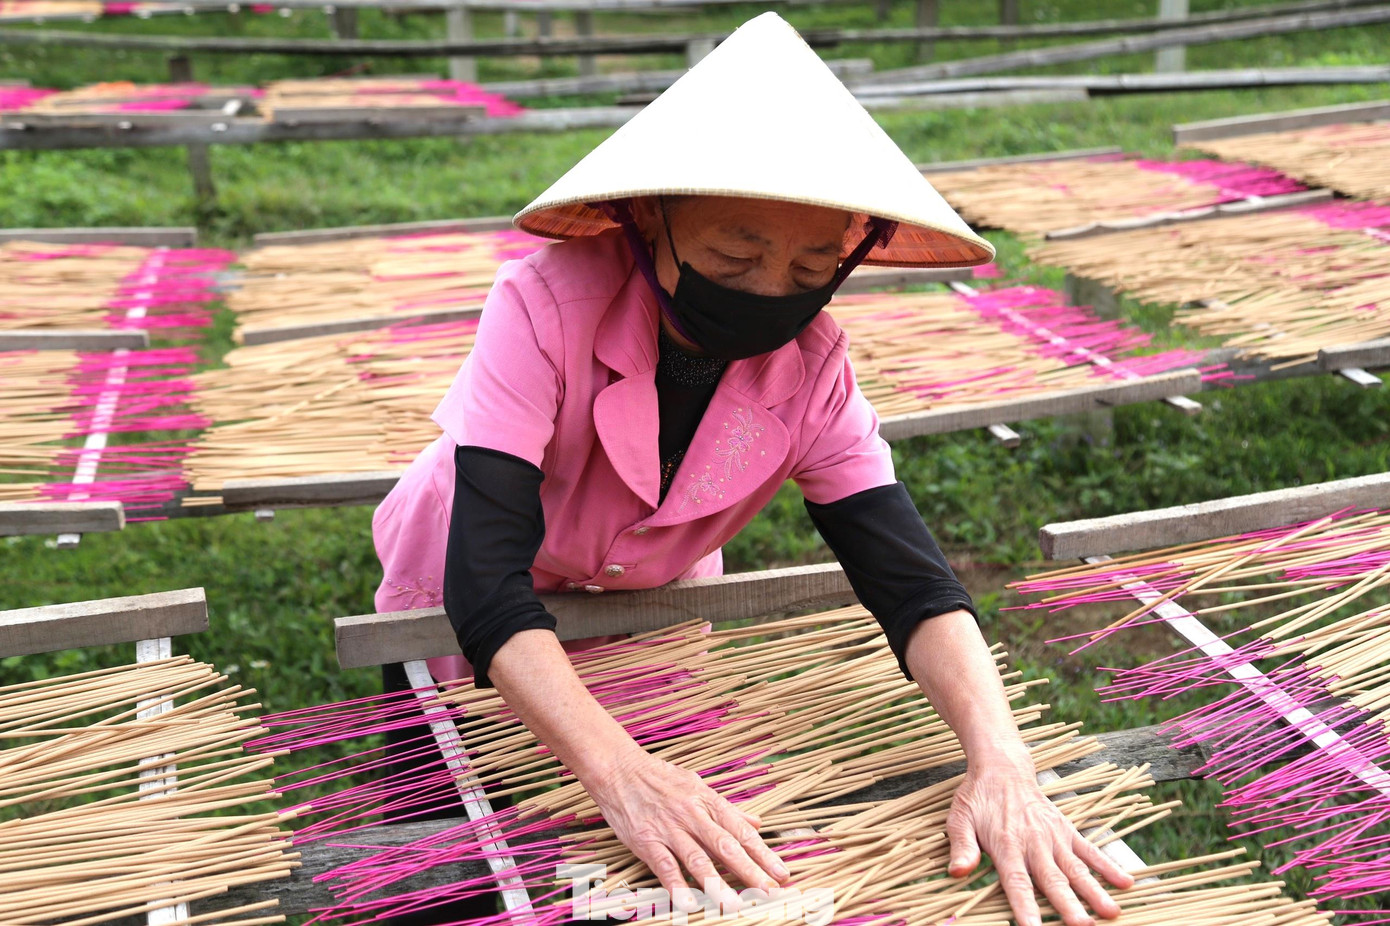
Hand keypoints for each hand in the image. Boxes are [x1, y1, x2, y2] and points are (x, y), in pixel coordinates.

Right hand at [584, 746, 791, 911]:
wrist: (620, 769)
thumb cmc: (661, 778)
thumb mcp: (698, 786)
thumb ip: (728, 809)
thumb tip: (756, 822)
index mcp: (709, 801)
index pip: (741, 831)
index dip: (763, 853)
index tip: (781, 872)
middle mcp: (693, 815)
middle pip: (726, 846)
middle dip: (750, 870)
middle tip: (770, 890)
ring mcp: (669, 829)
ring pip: (697, 858)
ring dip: (716, 883)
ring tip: (734, 904)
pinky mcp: (646, 840)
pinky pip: (664, 866)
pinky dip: (676, 885)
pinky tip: (688, 903)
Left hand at [946, 749, 1134, 925]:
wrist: (1001, 767)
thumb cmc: (977, 799)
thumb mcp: (959, 819)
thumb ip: (962, 847)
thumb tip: (957, 872)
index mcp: (1006, 845)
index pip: (1016, 882)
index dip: (1025, 907)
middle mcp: (1034, 843)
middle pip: (1053, 880)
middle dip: (1068, 905)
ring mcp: (1053, 836)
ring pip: (1076, 868)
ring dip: (1094, 891)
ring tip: (1112, 913)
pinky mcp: (1066, 830)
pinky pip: (1089, 849)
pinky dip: (1107, 865)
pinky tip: (1125, 882)